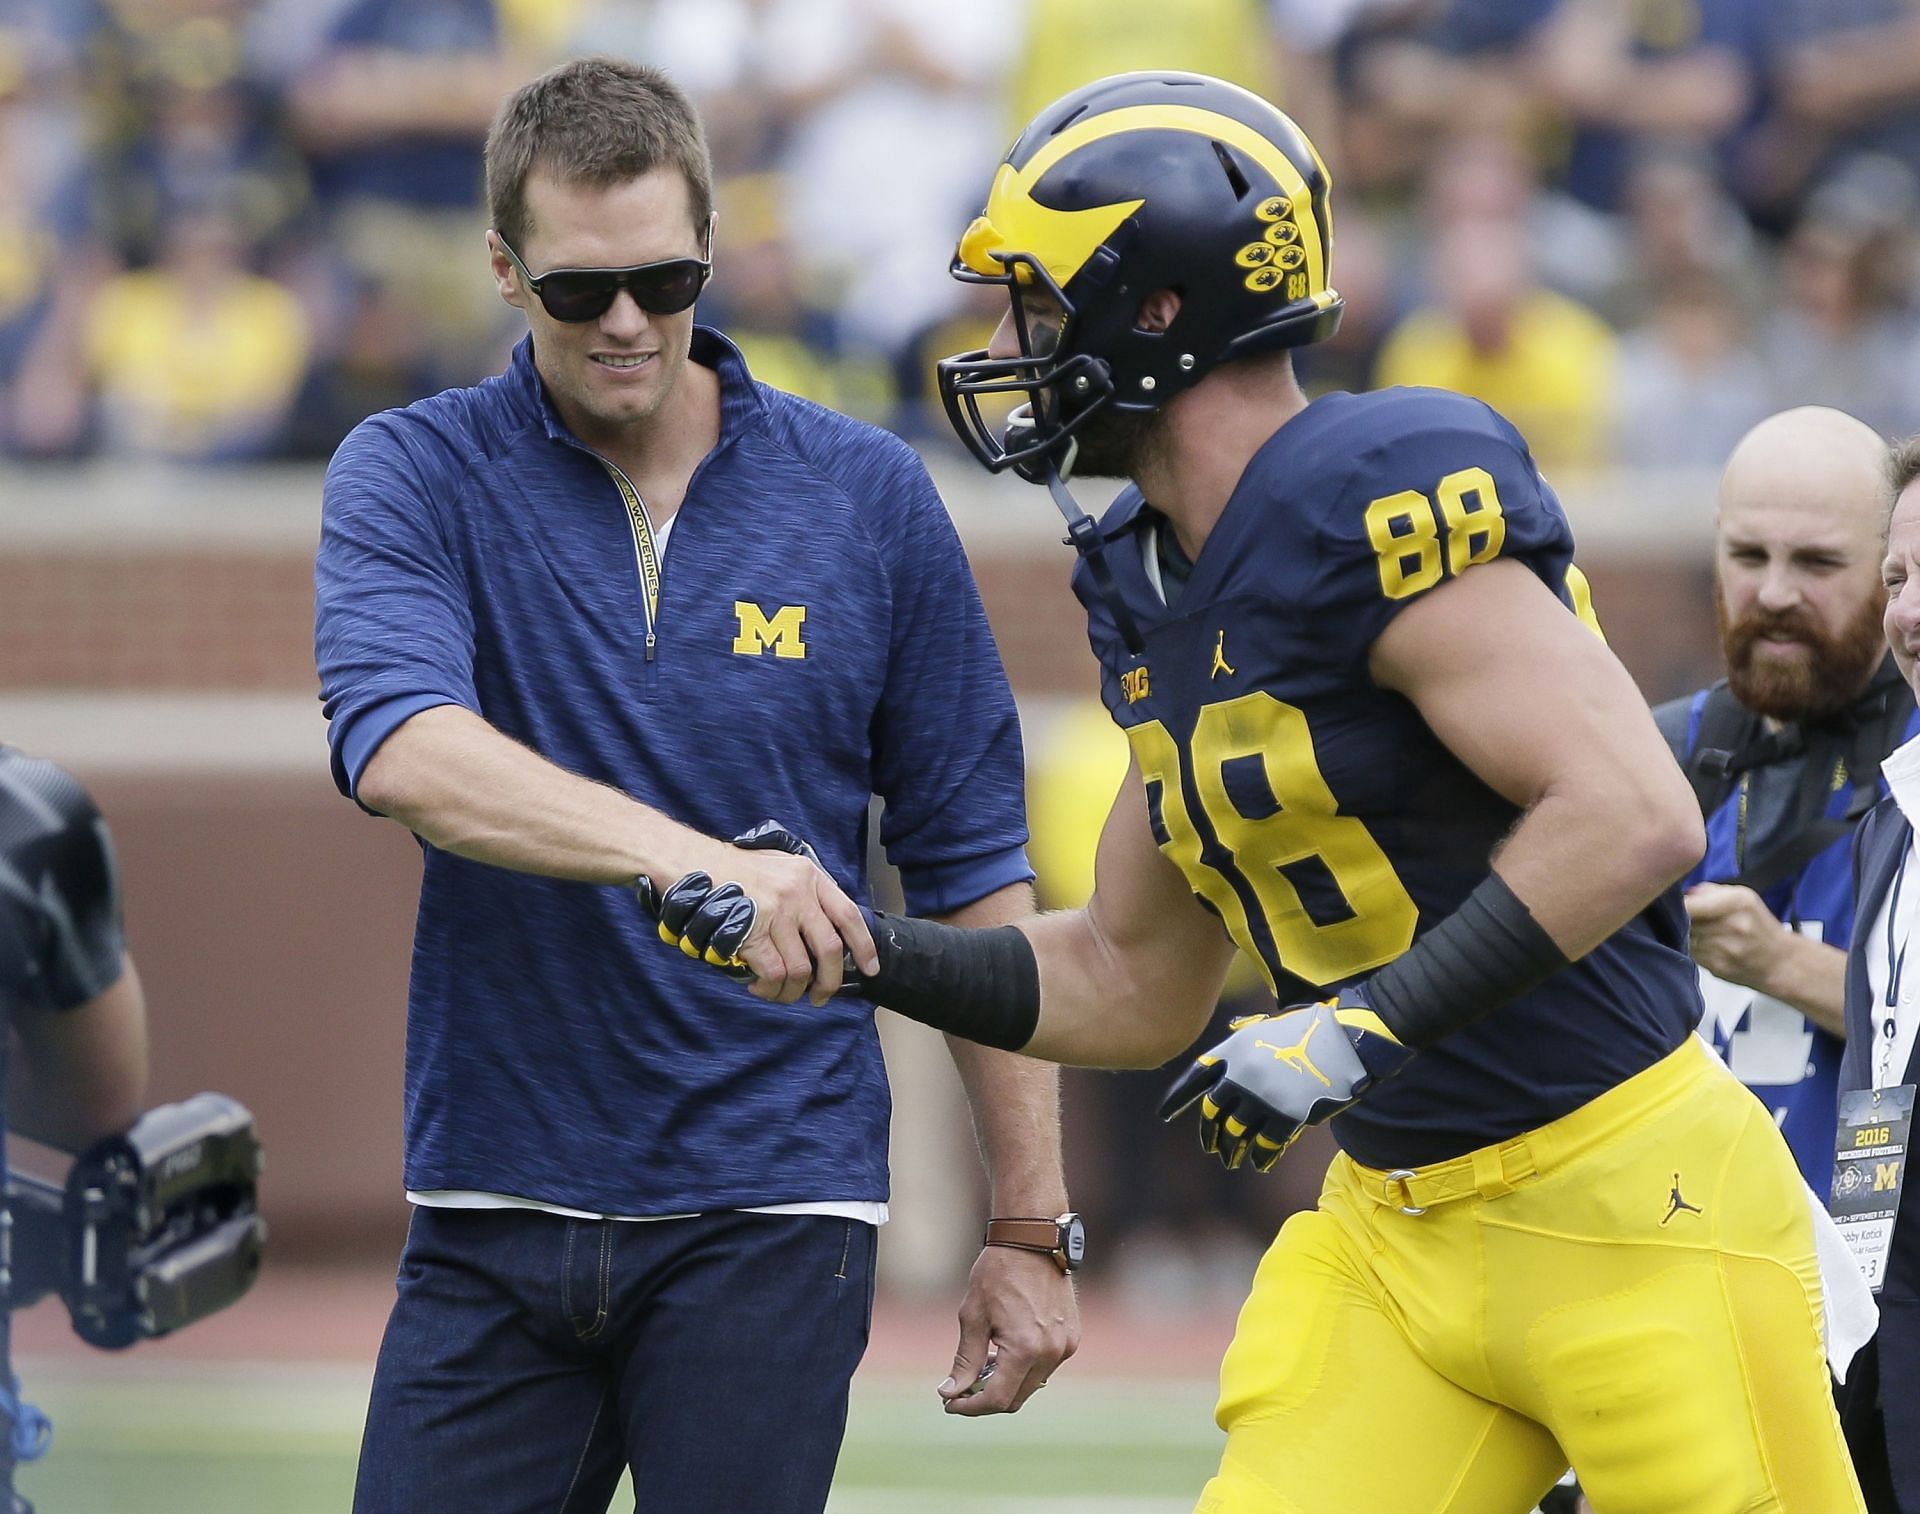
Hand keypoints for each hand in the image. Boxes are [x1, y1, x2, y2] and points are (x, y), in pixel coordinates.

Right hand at [637, 822, 876, 1004]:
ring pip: (801, 969)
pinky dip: (770, 989)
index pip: (849, 914)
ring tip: (782, 993)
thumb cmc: (731, 870)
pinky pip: (774, 974)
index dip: (864, 946)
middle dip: (830, 981)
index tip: (870, 968)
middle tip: (821, 996)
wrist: (690, 863)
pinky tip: (760, 987)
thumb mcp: (778, 867)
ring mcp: (776, 913)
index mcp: (809, 876)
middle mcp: (798, 893)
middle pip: (831, 949)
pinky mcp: (752, 932)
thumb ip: (803, 892)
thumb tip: (823, 934)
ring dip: (793, 991)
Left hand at [937, 1244, 1078, 1416]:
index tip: (950, 1403)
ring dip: (1006, 1383)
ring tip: (982, 1365)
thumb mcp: (973, 1316)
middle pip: (1016, 1399)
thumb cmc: (997, 1273)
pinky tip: (1004, 1351)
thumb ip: (965, 1360)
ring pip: (1032, 1385)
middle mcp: (1051, 1353)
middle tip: (960, 1390)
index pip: (997, 1399)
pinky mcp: (1072, 1337)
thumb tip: (950, 1393)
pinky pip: (1045, 1367)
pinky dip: (1024, 1368)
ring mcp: (1065, 1346)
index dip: (971, 1407)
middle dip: (986, 1399)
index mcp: (1024, 1349)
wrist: (1033, 1240)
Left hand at [1159, 991, 1409, 1170]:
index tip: (1163, 1115)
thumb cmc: (1310, 1027)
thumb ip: (1244, 1035)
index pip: (1193, 1079)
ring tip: (1231, 1160)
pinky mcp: (1287, 1117)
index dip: (1176, 1099)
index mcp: (1232, 1050)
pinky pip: (1266, 1145)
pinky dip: (1261, 1156)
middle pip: (1212, 1112)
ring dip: (1231, 1150)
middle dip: (1208, 1133)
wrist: (1349, 1038)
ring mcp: (1262, 1099)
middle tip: (1209, 1146)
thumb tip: (1231, 1033)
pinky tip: (1260, 1163)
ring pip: (1235, 1134)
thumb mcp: (1267, 1024)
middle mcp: (1240, 1076)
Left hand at [1684, 883, 1787, 992]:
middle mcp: (1731, 925)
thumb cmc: (1759, 926)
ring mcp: (1724, 949)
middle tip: (1684, 918)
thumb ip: (1709, 891)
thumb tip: (1682, 893)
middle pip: (1684, 921)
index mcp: (1737, 902)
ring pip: (1685, 938)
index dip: (1676, 905)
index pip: (1688, 903)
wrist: (1781, 962)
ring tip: (1698, 932)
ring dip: (1685, 934)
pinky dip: (1692, 948)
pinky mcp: (1716, 967)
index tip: (1672, 903)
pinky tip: (1704, 946)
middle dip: (1679, 919)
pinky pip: (1692, 953)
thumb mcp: (1743, 897)